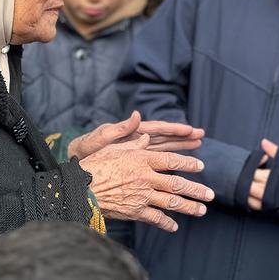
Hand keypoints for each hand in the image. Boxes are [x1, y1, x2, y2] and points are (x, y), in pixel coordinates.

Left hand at [68, 111, 203, 159]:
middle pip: (165, 137)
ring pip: (164, 148)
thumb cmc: (87, 147)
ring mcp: (138, 151)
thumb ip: (119, 129)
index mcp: (132, 132)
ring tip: (197, 144)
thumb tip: (136, 115)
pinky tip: (178, 164)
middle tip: (201, 134)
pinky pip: (155, 161)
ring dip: (180, 147)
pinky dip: (168, 161)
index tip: (190, 129)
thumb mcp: (101, 138)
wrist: (76, 160)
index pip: (158, 129)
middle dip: (183, 136)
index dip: (174, 129)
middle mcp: (138, 140)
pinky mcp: (135, 162)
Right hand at [79, 134, 213, 231]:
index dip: (188, 163)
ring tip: (202, 210)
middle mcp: (145, 177)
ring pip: (171, 202)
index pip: (172, 161)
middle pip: (177, 184)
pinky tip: (174, 226)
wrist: (79, 188)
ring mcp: (141, 195)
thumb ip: (134, 144)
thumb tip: (147, 136)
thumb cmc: (94, 165)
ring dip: (189, 207)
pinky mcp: (134, 211)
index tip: (201, 166)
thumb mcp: (114, 148)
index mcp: (141, 159)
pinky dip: (166, 223)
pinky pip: (155, 218)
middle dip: (197, 190)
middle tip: (211, 194)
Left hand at [248, 138, 277, 210]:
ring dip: (249, 196)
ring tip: (243, 192)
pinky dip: (257, 205)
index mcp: (274, 175)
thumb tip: (263, 142)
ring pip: (255, 200)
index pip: (254, 174)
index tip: (242, 169)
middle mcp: (272, 189)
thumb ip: (275, 151)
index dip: (248, 172)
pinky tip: (254, 201)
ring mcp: (275, 202)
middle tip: (238, 181)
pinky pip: (263, 208)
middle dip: (245, 185)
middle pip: (252, 188)